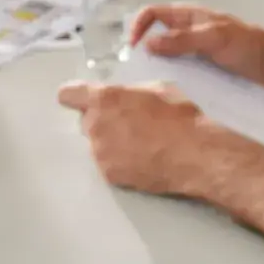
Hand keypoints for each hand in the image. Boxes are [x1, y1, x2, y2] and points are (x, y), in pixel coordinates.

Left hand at [57, 81, 263, 234]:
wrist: (195, 154)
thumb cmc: (180, 115)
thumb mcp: (156, 88)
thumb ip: (129, 92)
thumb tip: (121, 96)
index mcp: (104, 98)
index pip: (68, 95)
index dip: (76, 96)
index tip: (82, 99)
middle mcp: (95, 125)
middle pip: (85, 120)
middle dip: (100, 120)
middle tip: (127, 123)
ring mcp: (100, 153)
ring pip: (96, 143)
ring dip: (110, 141)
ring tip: (140, 144)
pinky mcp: (109, 175)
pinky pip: (108, 163)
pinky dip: (119, 162)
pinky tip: (142, 160)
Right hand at [128, 4, 263, 86]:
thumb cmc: (245, 45)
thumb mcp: (213, 38)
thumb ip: (182, 40)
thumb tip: (148, 44)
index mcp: (188, 15)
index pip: (153, 13)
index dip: (139, 26)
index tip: (134, 48)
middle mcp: (187, 30)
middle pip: (156, 34)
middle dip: (144, 48)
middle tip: (139, 70)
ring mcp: (193, 49)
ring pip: (166, 53)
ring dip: (157, 65)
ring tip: (152, 82)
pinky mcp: (201, 67)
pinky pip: (178, 68)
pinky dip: (170, 76)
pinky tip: (169, 89)